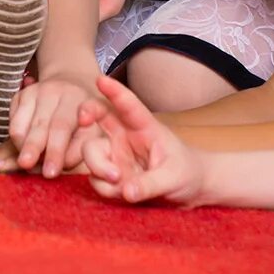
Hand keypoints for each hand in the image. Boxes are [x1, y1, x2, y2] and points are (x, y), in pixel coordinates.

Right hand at [0, 74, 103, 177]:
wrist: (74, 88)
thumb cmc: (88, 118)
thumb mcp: (95, 130)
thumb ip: (81, 147)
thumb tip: (63, 163)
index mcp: (77, 99)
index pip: (62, 127)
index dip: (56, 151)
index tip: (51, 173)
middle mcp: (54, 91)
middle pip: (39, 124)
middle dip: (33, 148)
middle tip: (27, 166)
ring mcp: (34, 92)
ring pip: (20, 125)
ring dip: (21, 147)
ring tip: (26, 163)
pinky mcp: (20, 96)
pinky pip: (12, 123)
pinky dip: (16, 140)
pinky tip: (24, 149)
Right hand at [80, 75, 202, 204]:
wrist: (189, 190)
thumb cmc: (186, 173)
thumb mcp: (174, 177)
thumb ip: (151, 184)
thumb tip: (127, 192)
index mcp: (144, 126)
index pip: (128, 106)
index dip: (115, 92)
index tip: (100, 79)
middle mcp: (124, 136)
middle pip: (97, 117)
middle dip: (86, 114)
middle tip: (84, 121)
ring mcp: (115, 155)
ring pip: (91, 153)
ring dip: (99, 169)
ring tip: (122, 185)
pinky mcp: (110, 174)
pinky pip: (96, 179)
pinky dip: (105, 188)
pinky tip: (123, 194)